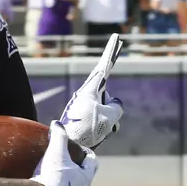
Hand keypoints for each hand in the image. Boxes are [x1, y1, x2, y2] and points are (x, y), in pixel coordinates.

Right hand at [7, 123, 98, 185]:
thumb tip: (57, 124)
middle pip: (84, 182)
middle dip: (78, 175)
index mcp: (85, 178)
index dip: (88, 156)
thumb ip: (59, 137)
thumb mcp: (56, 152)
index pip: (92, 164)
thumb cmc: (53, 177)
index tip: (82, 151)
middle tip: (67, 167)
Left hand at [59, 32, 124, 147]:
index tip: (116, 38)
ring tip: (100, 128)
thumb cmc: (88, 129)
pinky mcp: (85, 115)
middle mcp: (87, 93)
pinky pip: (102, 115)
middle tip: (117, 45)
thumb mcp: (110, 116)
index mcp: (91, 89)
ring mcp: (86, 104)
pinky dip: (107, 123)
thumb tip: (115, 103)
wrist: (68, 146)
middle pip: (105, 81)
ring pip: (107, 104)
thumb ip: (118, 106)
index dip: (112, 52)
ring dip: (110, 116)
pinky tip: (100, 133)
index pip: (104, 67)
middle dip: (111, 69)